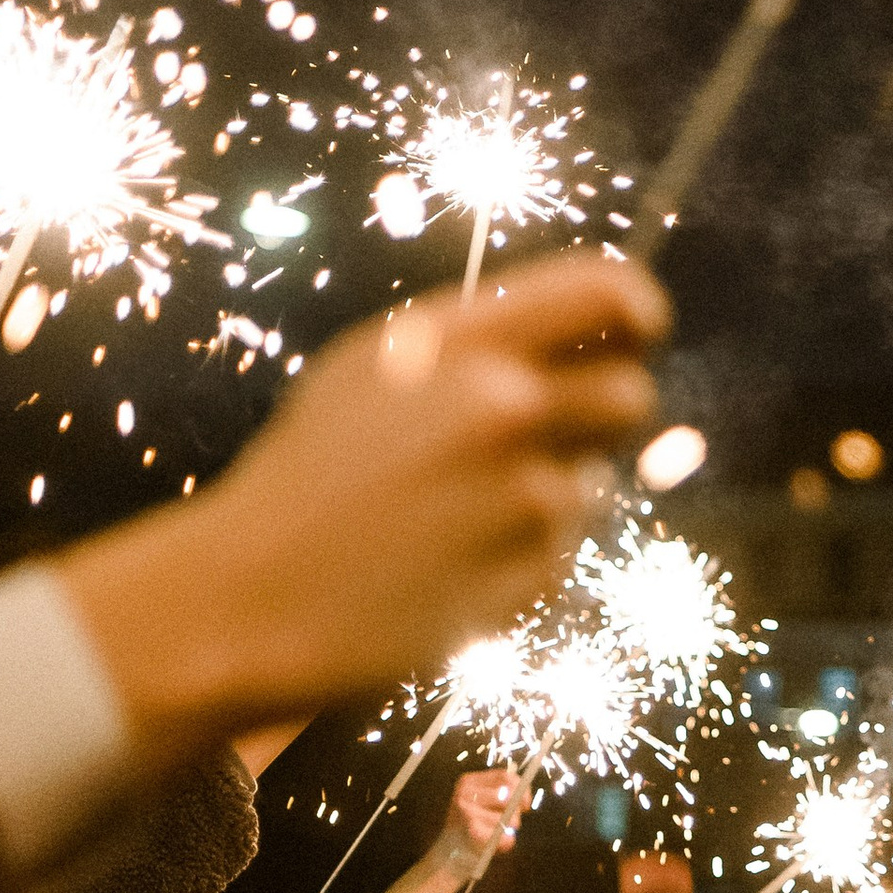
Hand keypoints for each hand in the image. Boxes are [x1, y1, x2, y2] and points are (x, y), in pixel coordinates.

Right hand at [60, 253, 666, 759]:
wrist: (249, 598)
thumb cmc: (309, 477)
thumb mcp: (371, 369)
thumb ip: (479, 340)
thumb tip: (595, 327)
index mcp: (455, 341)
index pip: (605, 294)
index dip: (638, 308)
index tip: (643, 328)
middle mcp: (498, 406)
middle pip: (629, 396)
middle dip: (602, 418)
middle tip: (541, 440)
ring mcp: (520, 496)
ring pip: (593, 484)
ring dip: (546, 496)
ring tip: (455, 515)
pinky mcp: (529, 575)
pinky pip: (562, 554)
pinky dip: (521, 560)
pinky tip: (448, 565)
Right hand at [436, 767, 526, 864]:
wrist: (447, 857)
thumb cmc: (471, 830)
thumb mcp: (483, 805)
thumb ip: (503, 796)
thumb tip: (524, 799)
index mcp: (468, 782)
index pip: (505, 776)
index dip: (521, 789)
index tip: (524, 805)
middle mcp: (465, 792)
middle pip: (508, 795)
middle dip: (516, 811)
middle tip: (512, 823)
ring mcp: (466, 810)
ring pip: (508, 817)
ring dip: (510, 829)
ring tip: (498, 836)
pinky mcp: (472, 830)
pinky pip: (504, 836)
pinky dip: (506, 843)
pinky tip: (494, 846)